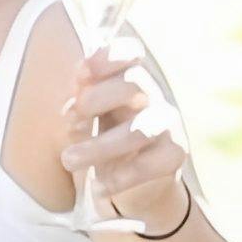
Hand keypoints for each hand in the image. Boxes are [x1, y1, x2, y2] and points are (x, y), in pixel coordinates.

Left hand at [62, 41, 191, 234]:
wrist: (131, 186)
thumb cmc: (102, 142)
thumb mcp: (86, 121)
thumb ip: (80, 105)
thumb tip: (74, 98)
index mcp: (128, 79)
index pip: (130, 53)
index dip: (109, 57)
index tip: (81, 73)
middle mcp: (152, 97)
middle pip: (134, 82)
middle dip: (96, 98)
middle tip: (69, 122)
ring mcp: (167, 126)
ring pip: (140, 129)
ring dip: (98, 146)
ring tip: (68, 160)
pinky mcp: (174, 157)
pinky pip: (149, 164)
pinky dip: (119, 178)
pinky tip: (98, 188)